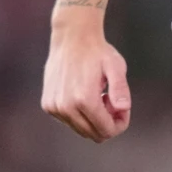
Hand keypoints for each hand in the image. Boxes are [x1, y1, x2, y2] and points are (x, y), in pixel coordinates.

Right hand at [40, 12, 131, 141]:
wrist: (72, 37)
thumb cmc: (97, 51)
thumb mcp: (116, 67)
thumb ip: (121, 89)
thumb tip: (124, 108)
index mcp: (84, 99)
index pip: (106, 131)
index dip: (120, 123)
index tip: (122, 107)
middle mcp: (66, 107)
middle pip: (93, 134)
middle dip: (107, 122)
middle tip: (111, 99)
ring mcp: (54, 107)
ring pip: (81, 130)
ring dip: (93, 118)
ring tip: (98, 95)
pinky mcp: (48, 105)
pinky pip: (69, 121)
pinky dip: (80, 114)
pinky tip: (83, 94)